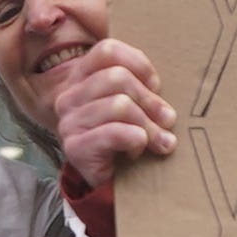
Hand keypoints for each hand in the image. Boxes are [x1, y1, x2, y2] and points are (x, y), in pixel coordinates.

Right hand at [48, 36, 174, 184]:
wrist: (104, 185)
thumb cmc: (122, 140)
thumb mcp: (130, 107)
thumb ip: (138, 88)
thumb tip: (159, 86)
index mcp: (80, 78)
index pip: (107, 50)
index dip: (138, 63)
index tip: (156, 86)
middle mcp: (68, 96)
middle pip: (117, 77)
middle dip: (150, 100)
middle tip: (167, 120)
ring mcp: (68, 121)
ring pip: (119, 105)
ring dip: (148, 125)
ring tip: (159, 142)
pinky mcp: (74, 146)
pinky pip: (114, 132)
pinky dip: (136, 140)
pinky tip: (138, 151)